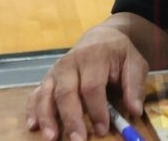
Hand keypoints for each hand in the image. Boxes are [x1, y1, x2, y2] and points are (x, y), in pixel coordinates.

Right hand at [26, 23, 148, 140]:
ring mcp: (55, 70)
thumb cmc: (118, 53)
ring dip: (47, 116)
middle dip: (71, 118)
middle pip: (66, 92)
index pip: (92, 86)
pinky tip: (33, 125)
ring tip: (51, 137)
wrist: (100, 37)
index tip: (102, 129)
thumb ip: (135, 86)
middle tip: (77, 140)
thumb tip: (134, 111)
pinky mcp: (48, 78)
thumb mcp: (134, 62)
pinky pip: (36, 94)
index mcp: (93, 57)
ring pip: (47, 94)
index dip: (97, 109)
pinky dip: (32, 109)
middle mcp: (70, 63)